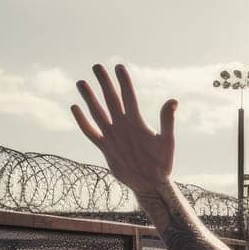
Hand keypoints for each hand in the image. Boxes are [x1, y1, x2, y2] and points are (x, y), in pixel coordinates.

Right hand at [70, 63, 177, 192]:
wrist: (150, 183)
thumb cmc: (162, 163)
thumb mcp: (166, 141)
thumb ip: (167, 121)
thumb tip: (173, 100)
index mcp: (137, 122)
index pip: (128, 97)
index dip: (124, 82)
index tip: (118, 66)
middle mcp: (123, 126)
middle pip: (111, 100)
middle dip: (104, 83)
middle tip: (97, 66)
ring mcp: (112, 135)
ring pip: (98, 112)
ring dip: (90, 98)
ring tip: (82, 82)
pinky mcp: (105, 148)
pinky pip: (91, 132)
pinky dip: (83, 121)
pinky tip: (75, 108)